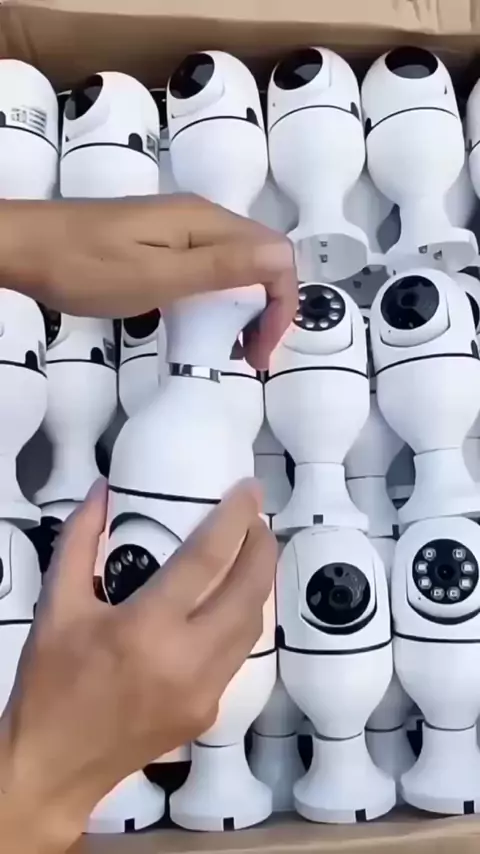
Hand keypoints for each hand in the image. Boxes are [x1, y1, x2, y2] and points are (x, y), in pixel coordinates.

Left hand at [0, 194, 296, 368]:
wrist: (24, 247)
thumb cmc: (87, 268)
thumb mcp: (158, 276)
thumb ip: (221, 267)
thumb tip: (283, 258)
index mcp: (206, 223)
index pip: (275, 256)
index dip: (282, 304)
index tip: (259, 350)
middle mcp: (201, 219)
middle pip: (260, 260)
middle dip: (266, 310)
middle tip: (246, 356)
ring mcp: (180, 229)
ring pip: (235, 267)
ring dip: (243, 308)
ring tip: (227, 347)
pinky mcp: (161, 242)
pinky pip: (206, 269)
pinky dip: (214, 301)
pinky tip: (197, 326)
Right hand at [0, 477, 275, 850]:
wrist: (53, 766)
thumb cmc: (51, 681)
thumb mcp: (56, 606)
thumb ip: (79, 540)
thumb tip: (103, 490)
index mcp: (145, 629)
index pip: (207, 560)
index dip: (235, 518)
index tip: (251, 489)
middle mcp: (187, 661)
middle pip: (248, 593)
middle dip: (263, 548)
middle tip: (257, 519)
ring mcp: (205, 692)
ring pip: (252, 626)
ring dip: (258, 585)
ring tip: (249, 553)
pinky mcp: (209, 713)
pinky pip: (237, 655)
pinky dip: (240, 620)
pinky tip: (228, 602)